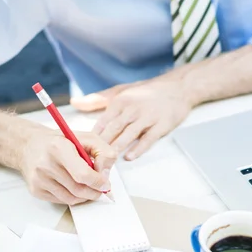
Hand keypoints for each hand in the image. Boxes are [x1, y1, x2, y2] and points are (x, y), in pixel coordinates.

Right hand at [20, 127, 115, 204]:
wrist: (29, 146)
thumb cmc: (61, 142)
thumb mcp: (86, 138)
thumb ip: (103, 152)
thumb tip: (105, 175)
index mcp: (59, 147)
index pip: (83, 174)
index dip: (98, 182)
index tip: (105, 184)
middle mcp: (46, 164)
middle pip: (78, 189)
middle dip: (94, 191)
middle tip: (101, 189)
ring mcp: (39, 179)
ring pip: (71, 198)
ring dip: (84, 196)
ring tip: (87, 186)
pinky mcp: (36, 190)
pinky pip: (61, 201)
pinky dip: (72, 197)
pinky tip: (72, 186)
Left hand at [70, 78, 192, 159]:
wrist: (177, 88)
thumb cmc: (145, 92)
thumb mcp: (120, 91)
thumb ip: (97, 99)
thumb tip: (74, 102)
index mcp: (120, 101)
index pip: (102, 122)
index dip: (92, 138)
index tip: (83, 151)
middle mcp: (133, 108)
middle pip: (113, 130)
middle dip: (101, 147)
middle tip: (92, 162)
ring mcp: (148, 116)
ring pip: (128, 135)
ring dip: (117, 149)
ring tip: (106, 163)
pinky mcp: (162, 124)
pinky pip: (148, 138)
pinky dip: (138, 148)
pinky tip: (129, 157)